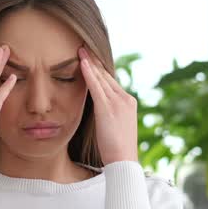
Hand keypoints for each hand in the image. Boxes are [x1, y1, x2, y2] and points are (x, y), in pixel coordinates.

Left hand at [78, 46, 138, 164]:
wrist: (123, 161)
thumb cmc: (116, 150)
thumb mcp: (114, 127)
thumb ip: (108, 114)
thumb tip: (98, 111)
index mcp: (128, 102)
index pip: (111, 81)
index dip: (99, 69)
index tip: (90, 57)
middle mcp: (125, 98)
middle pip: (107, 75)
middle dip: (94, 60)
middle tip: (83, 46)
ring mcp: (118, 102)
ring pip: (101, 77)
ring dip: (90, 62)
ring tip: (80, 49)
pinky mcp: (108, 108)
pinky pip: (96, 86)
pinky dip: (89, 73)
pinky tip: (81, 63)